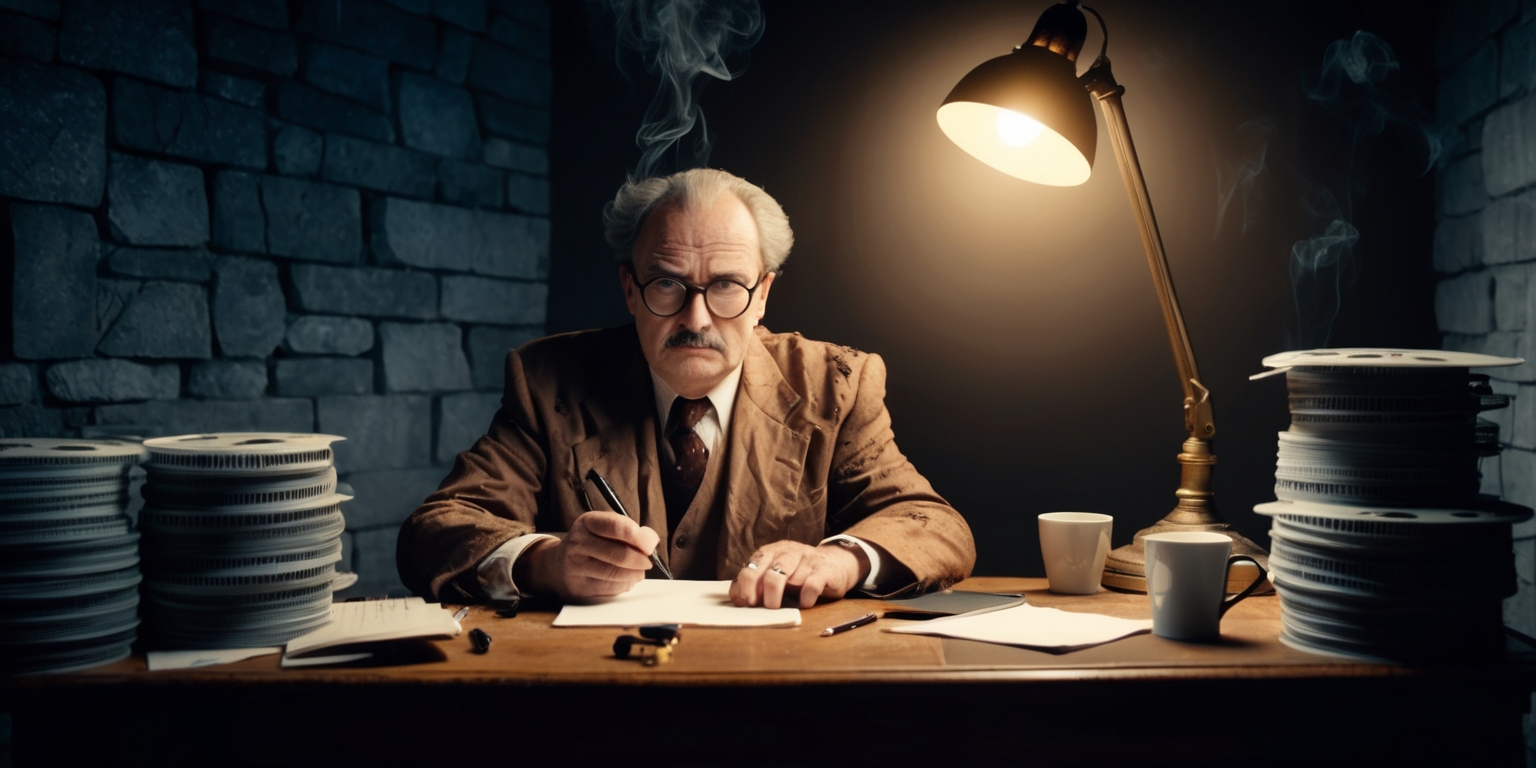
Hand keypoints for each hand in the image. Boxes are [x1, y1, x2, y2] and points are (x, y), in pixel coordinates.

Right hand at [520, 512, 660, 600]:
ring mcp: (575, 568)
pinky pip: (611, 590)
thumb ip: (629, 531)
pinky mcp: (578, 589)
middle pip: (618, 555)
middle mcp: (577, 544)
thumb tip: (651, 542)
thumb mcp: (603, 529)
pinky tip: (624, 580)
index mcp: (586, 523)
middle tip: (648, 561)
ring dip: (635, 575)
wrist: (556, 566)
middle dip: (641, 560)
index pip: (615, 527)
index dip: (638, 536)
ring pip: (616, 575)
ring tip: (637, 571)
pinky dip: (624, 585)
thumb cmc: (590, 544)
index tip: (651, 545)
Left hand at [729, 540, 867, 608]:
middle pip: (771, 573)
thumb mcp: (775, 575)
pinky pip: (812, 584)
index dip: (747, 586)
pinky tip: (805, 602)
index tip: (748, 602)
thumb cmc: (799, 573)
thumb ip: (754, 584)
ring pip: (791, 579)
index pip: (752, 566)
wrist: (837, 563)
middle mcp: (788, 552)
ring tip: (786, 607)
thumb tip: (737, 598)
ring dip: (787, 596)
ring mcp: (807, 560)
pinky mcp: (825, 570)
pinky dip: (806, 597)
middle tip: (768, 608)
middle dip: (767, 594)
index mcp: (771, 552)